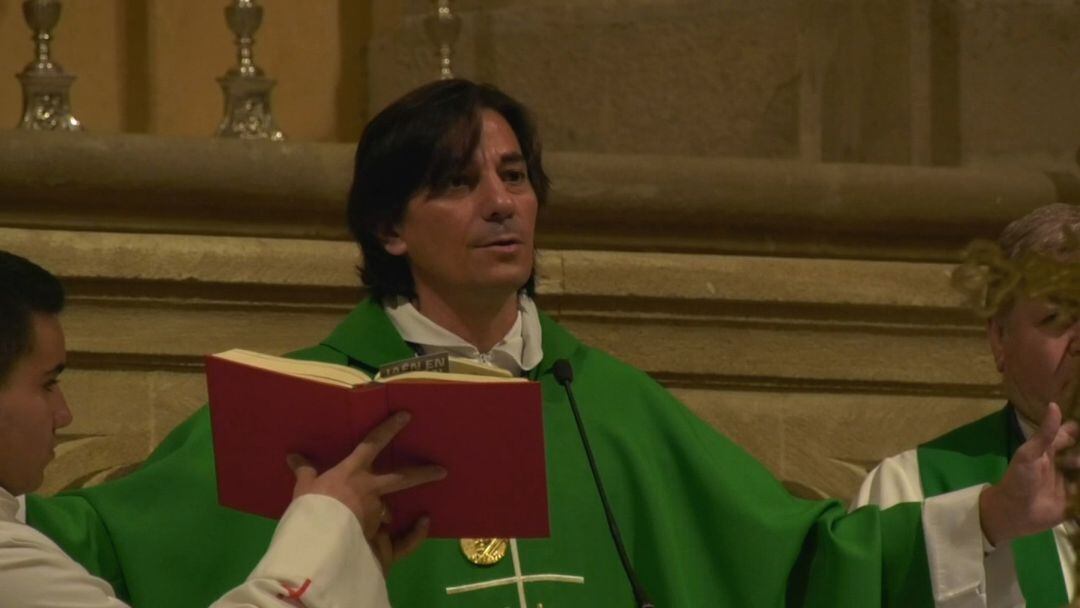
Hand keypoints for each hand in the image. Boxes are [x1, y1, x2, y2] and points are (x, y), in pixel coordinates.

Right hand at [287, 411, 446, 560]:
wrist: (319, 541)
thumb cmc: (312, 508)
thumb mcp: (304, 487)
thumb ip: (304, 471)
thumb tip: (292, 455)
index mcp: (353, 472)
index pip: (373, 443)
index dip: (390, 428)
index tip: (407, 416)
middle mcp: (370, 489)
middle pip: (401, 477)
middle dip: (423, 473)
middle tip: (442, 470)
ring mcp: (377, 512)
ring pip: (388, 509)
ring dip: (386, 514)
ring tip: (388, 520)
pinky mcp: (379, 535)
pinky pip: (394, 536)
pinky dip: (401, 534)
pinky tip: (413, 529)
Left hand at [979, 402, 1079, 545]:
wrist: (1014, 512)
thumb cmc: (1018, 479)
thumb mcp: (1029, 454)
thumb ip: (1045, 433)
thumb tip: (1054, 405)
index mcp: (1051, 449)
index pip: (1072, 433)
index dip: (1078, 429)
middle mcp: (1064, 462)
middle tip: (1076, 462)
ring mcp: (1071, 481)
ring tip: (1078, 470)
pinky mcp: (1076, 499)